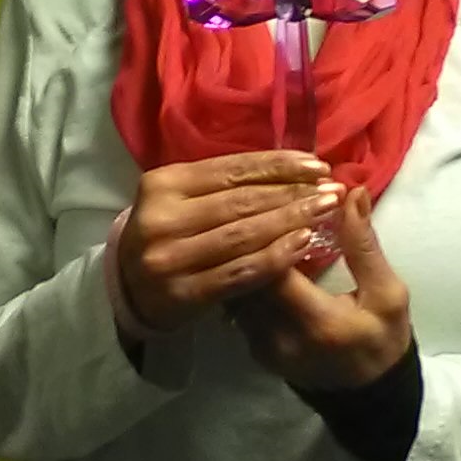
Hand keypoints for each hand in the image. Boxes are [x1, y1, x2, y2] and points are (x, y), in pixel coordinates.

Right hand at [117, 152, 343, 334]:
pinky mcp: (182, 295)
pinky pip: (240, 272)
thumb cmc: (168, 233)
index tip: (318, 165)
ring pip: (243, 235)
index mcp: (162, 183)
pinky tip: (304, 244)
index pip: (231, 170)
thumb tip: (293, 166)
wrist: (127, 289)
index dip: (278, 166)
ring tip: (327, 211)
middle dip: (294, 193)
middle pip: (241, 201)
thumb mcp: (182, 198)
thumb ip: (224, 183)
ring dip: (292, 221)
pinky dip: (276, 257)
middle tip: (333, 188)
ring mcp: (169, 259)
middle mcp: (162, 219)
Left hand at [231, 187, 411, 389]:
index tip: (285, 198)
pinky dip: (245, 272)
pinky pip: (238, 301)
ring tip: (256, 218)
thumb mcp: (389, 293)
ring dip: (245, 252)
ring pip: (236, 287)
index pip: (276, 268)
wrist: (367, 399)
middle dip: (254, 234)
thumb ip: (364, 245)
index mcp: (317, 324)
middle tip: (264, 199)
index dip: (274, 231)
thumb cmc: (383, 341)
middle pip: (247, 275)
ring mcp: (259, 346)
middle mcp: (278, 338)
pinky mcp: (251, 348)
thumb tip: (351, 193)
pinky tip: (254, 249)